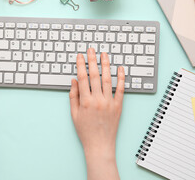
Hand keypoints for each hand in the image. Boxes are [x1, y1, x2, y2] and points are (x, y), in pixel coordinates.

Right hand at [69, 48, 124, 179]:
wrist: (99, 145)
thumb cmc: (85, 131)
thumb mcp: (74, 114)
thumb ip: (73, 96)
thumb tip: (74, 80)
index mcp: (85, 101)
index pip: (82, 78)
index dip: (80, 65)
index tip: (79, 56)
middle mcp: (98, 100)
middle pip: (94, 75)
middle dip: (92, 60)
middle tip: (91, 49)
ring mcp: (109, 102)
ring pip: (107, 79)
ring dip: (106, 65)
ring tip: (104, 54)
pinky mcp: (118, 106)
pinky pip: (121, 89)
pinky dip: (121, 78)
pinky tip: (120, 68)